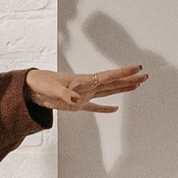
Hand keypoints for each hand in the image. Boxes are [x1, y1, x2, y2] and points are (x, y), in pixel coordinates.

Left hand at [27, 64, 148, 115]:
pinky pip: (95, 106)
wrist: (32, 88)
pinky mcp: (78, 104)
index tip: (137, 69)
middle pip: (113, 83)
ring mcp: (84, 95)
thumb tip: (76, 100)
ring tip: (136, 85)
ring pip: (108, 92)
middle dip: (129, 79)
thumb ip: (66, 94)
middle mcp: (88, 86)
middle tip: (145, 76)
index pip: (108, 77)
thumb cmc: (43, 84)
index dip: (123, 73)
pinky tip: (114, 109)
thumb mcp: (53, 89)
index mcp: (84, 81)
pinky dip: (105, 109)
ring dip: (122, 89)